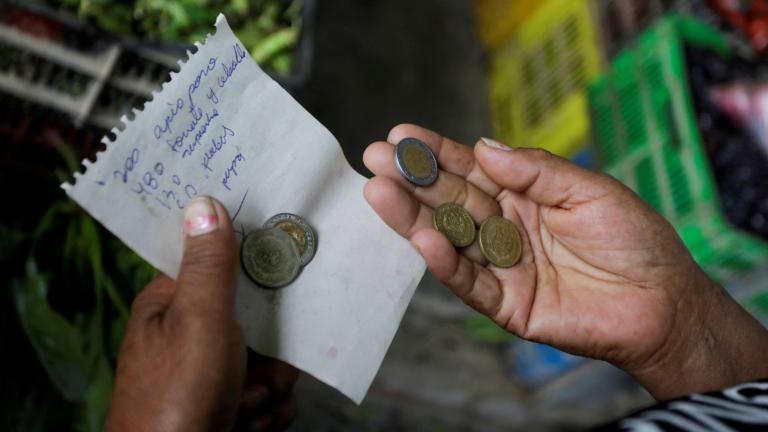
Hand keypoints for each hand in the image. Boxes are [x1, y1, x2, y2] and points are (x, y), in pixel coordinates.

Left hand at [108, 197, 297, 430]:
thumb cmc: (176, 396)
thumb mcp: (198, 320)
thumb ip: (210, 266)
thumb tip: (203, 202)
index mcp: (171, 305)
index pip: (220, 265)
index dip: (253, 268)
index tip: (282, 268)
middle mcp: (190, 336)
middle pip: (258, 318)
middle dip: (270, 352)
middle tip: (259, 371)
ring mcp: (210, 374)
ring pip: (270, 361)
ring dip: (269, 387)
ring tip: (245, 405)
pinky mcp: (227, 404)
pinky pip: (268, 395)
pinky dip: (266, 412)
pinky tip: (248, 423)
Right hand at [364, 124, 767, 399]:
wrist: (664, 302)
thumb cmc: (635, 241)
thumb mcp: (588, 190)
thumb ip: (535, 170)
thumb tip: (482, 147)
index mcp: (524, 197)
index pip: (471, 171)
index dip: (436, 153)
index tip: (402, 136)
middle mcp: (506, 229)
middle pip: (450, 202)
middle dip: (413, 181)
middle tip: (376, 159)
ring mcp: (503, 267)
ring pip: (450, 240)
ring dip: (413, 218)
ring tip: (380, 193)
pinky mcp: (507, 305)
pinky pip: (470, 283)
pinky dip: (445, 263)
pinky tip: (423, 239)